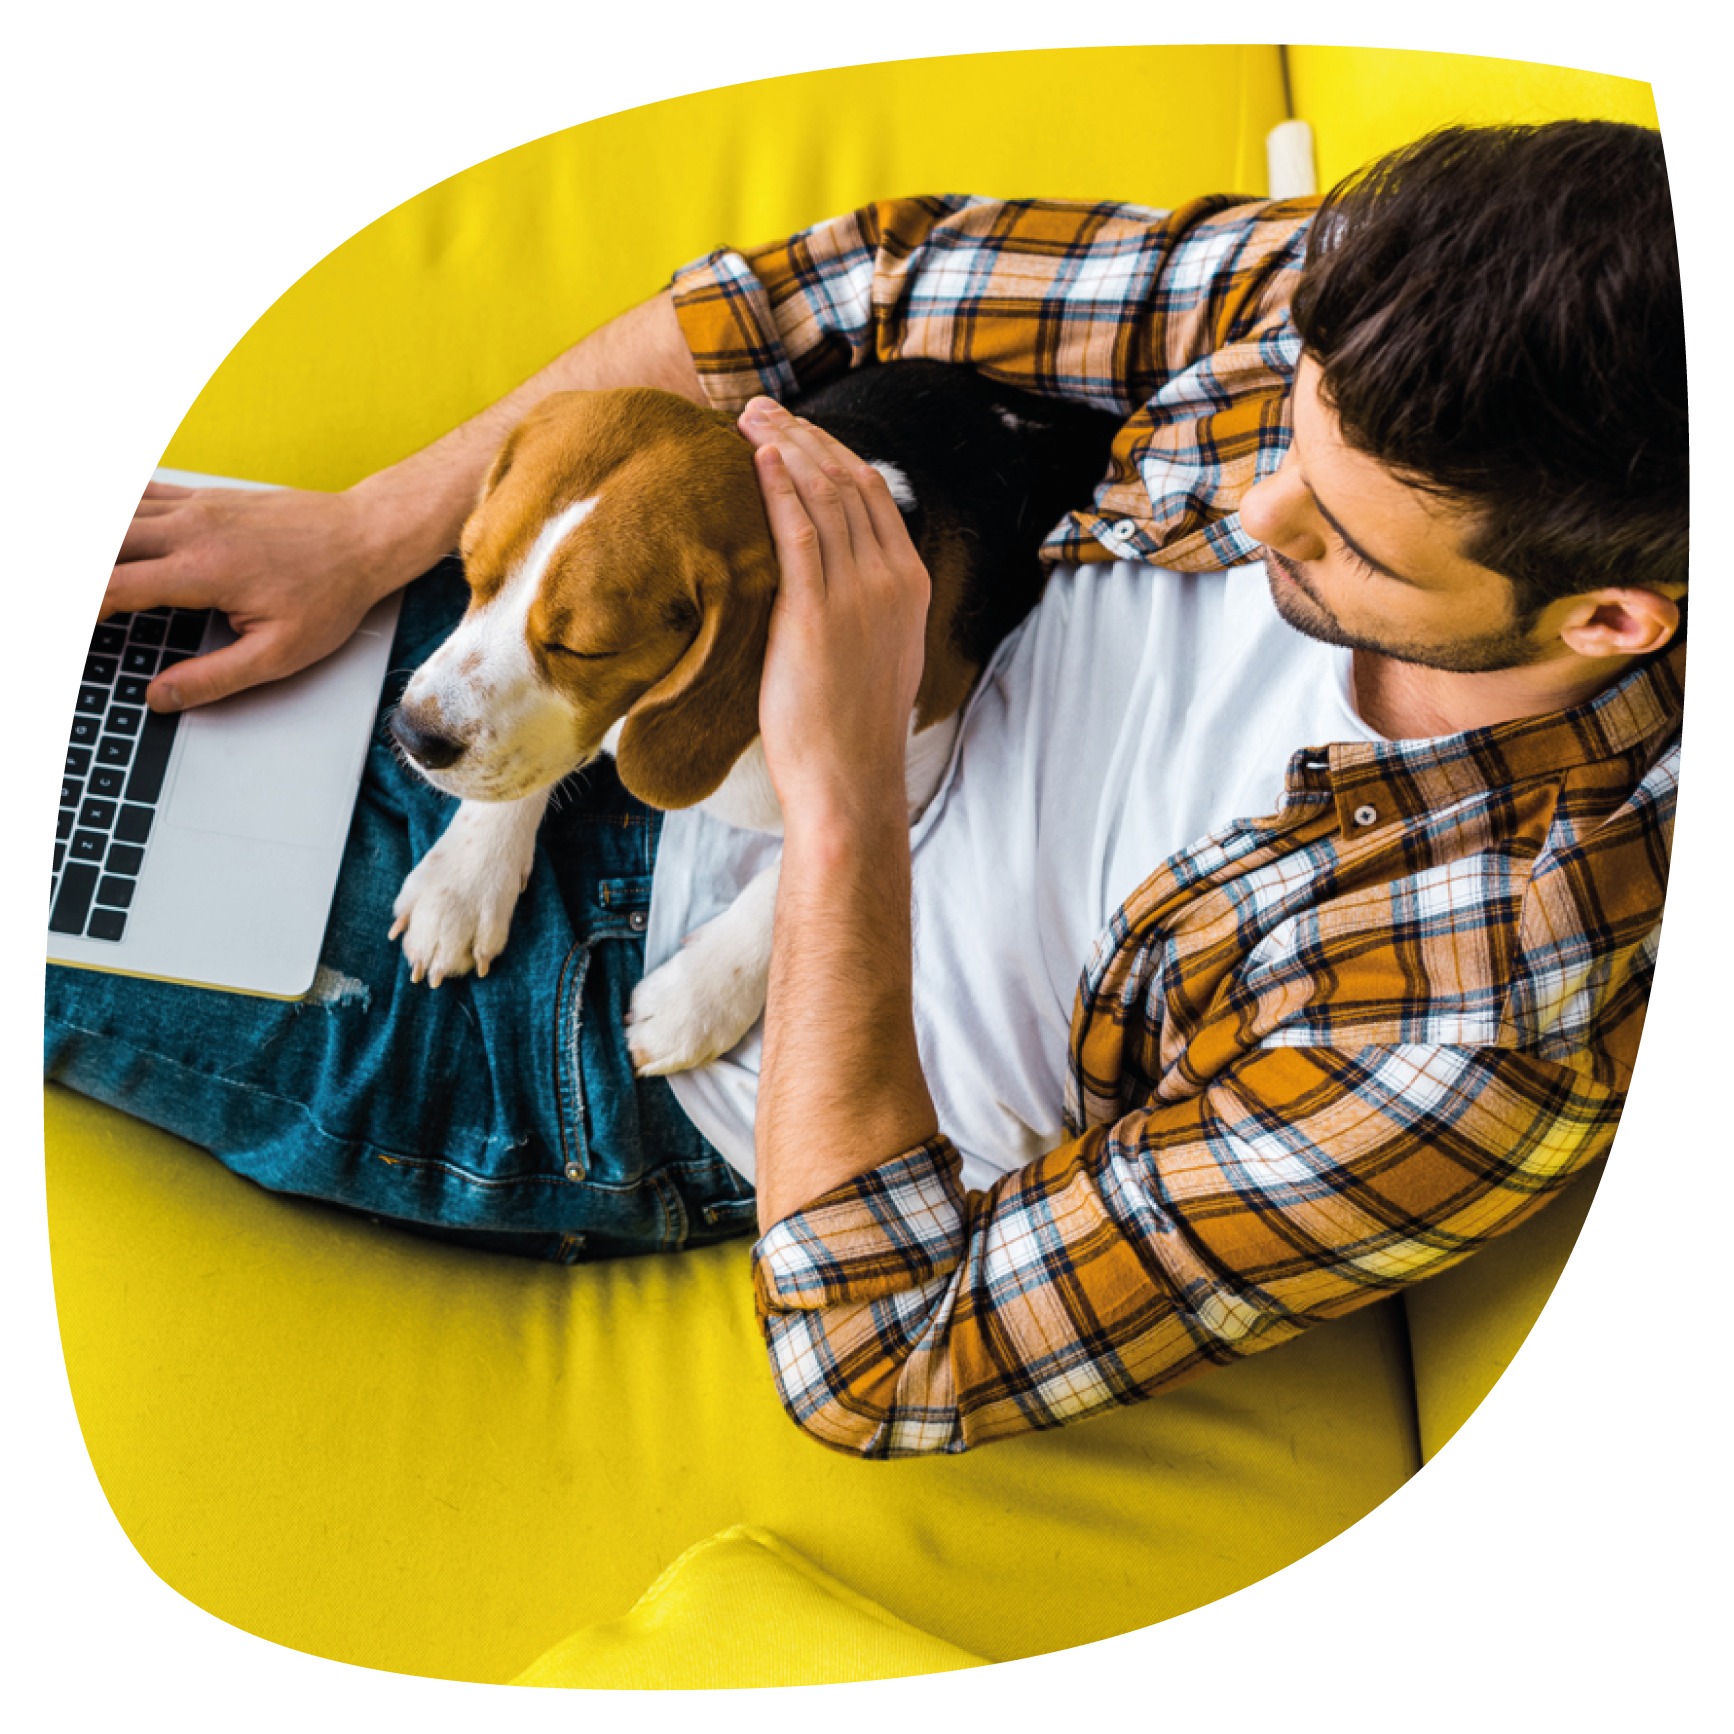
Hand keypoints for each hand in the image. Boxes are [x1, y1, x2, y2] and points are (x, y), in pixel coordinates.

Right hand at [104, 481, 399, 711]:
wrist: (365, 537)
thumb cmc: (330, 593)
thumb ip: (214, 677)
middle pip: (108, 542)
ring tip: (96, 582)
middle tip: (86, 612)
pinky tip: (116, 533)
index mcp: (204, 571)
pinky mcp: (204, 495)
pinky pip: (143, 492)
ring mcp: (196, 505)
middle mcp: (192, 529)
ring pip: (120, 513)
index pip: (112, 585)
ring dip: (101, 545)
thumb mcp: (280, 654)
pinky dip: (120, 513)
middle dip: (88, 578)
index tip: (82, 635)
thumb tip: (163, 697)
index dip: (87, 610)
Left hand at [738, 399, 929, 826]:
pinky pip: (798, 535)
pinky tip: (756, 459)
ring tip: (747, 420)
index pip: (872, 492)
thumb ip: (864, 606)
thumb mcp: (877, 654)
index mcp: (908, 584)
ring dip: (783, 448)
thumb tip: (831, 581)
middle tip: (760, 409)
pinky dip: (778, 489)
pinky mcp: (816, 616)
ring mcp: (856, 595)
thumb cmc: (853, 729)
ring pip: (822, 497)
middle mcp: (889, 580)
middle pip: (846, 481)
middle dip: (802, 435)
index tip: (793, 429)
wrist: (850, 780)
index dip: (829, 450)